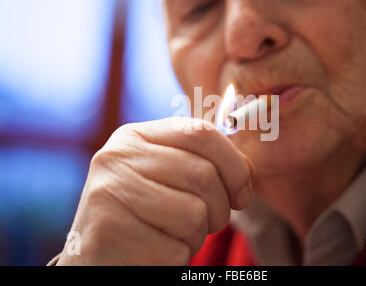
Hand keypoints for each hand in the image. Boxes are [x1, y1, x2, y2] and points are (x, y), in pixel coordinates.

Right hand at [57, 118, 253, 264]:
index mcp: (135, 137)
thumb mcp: (168, 178)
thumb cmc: (143, 216)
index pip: (200, 133)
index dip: (234, 165)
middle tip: (204, 223)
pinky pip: (175, 247)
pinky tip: (154, 251)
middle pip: (203, 174)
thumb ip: (202, 165)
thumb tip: (246, 171)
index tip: (242, 194)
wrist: (96, 256)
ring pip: (194, 213)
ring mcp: (110, 192)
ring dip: (196, 235)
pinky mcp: (110, 231)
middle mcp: (118, 157)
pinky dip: (177, 256)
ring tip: (171, 235)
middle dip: (219, 208)